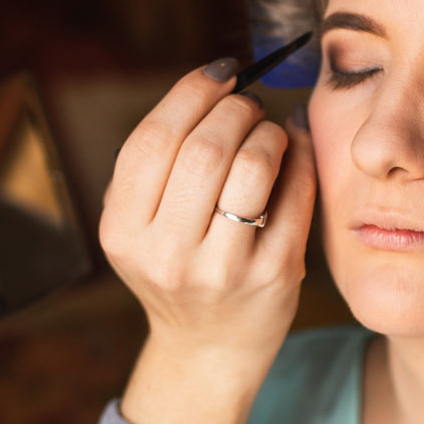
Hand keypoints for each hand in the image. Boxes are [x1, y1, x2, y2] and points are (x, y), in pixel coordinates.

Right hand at [98, 61, 315, 423]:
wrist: (208, 349)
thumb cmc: (178, 266)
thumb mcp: (142, 225)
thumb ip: (160, 161)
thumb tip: (216, 82)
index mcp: (123, 233)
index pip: (152, 140)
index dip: (189, 93)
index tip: (218, 75)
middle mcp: (167, 255)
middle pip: (203, 148)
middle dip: (234, 108)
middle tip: (247, 105)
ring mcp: (222, 269)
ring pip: (252, 166)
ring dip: (267, 131)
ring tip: (267, 132)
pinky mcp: (273, 276)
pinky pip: (295, 194)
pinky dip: (299, 157)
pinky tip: (294, 149)